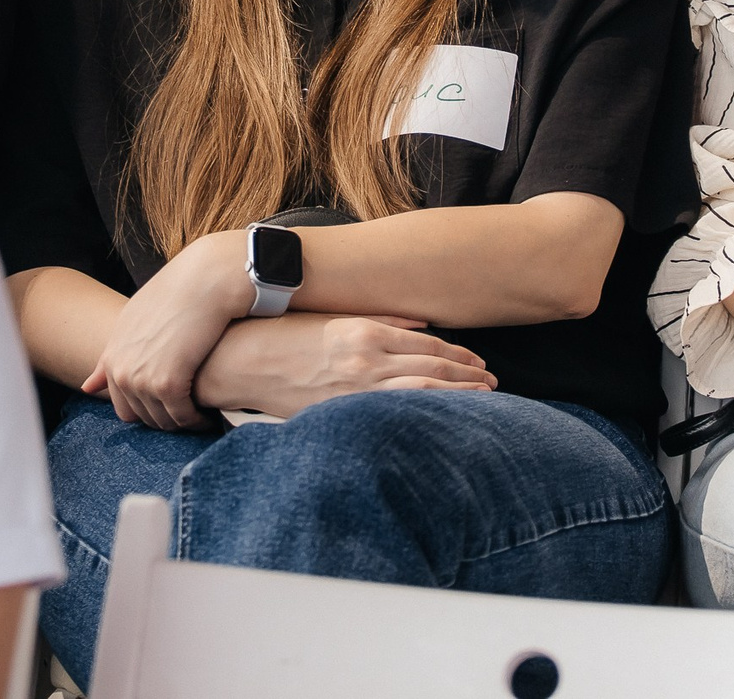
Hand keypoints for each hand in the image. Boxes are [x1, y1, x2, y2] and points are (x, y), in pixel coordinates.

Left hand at [84, 231, 254, 430]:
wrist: (202, 282)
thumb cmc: (174, 297)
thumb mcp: (132, 323)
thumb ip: (110, 358)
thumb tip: (86, 387)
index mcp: (112, 357)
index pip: (122, 407)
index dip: (147, 410)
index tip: (168, 404)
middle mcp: (121, 372)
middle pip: (141, 418)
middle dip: (163, 419)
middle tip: (186, 411)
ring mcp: (142, 380)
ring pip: (163, 421)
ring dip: (181, 422)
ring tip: (199, 414)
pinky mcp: (168, 384)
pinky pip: (182, 417)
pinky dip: (196, 420)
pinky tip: (208, 414)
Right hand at [195, 314, 495, 418]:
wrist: (240, 362)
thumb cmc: (285, 334)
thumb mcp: (334, 316)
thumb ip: (379, 318)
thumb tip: (422, 323)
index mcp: (363, 332)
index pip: (426, 345)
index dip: (459, 356)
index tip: (480, 362)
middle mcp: (364, 361)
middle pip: (431, 371)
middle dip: (467, 378)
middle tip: (493, 384)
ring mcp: (354, 390)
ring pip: (419, 395)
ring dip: (455, 397)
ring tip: (480, 400)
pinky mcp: (341, 412)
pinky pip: (391, 414)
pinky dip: (421, 415)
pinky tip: (439, 418)